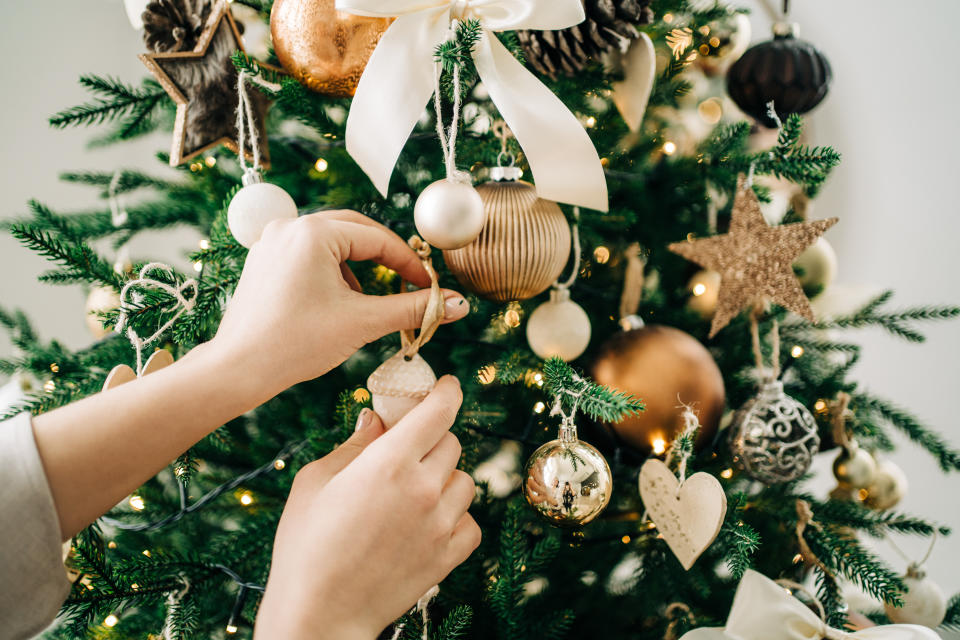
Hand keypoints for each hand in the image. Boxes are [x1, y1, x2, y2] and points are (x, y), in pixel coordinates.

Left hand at [212, 211, 468, 401]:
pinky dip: (331, 272)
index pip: (378, 239)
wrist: (238, 369)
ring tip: (366, 304)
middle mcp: (290, 227)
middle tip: (409, 285)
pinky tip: (336, 304)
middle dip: (385, 259)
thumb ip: (413, 309)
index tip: (431, 287)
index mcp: (314, 233)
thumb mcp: (362, 323)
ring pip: (332, 243)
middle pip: (355, 231)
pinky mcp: (263, 260)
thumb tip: (460, 306)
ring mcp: (272, 241)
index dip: (410, 264)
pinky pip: (309, 254)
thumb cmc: (296, 344)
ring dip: (357, 268)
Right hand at [255, 377, 479, 639]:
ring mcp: (440, 524)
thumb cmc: (306, 545)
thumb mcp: (316, 482)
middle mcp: (424, 489)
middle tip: (407, 453)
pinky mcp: (448, 556)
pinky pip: (471, 523)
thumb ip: (354, 445)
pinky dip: (456, 518)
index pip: (439, 411)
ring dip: (446, 479)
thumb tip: (376, 419)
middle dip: (432, 440)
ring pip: (465, 481)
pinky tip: (428, 523)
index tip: (446, 386)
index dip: (447, 392)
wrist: (320, 614)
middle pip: (451, 443)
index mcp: (390, 462)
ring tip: (414, 494)